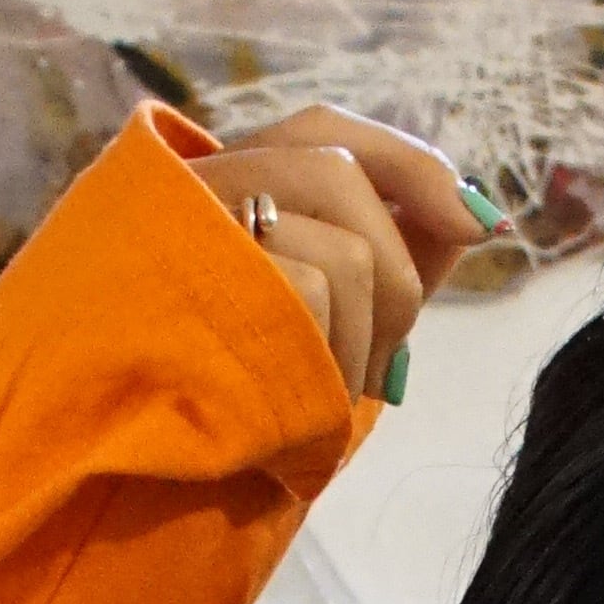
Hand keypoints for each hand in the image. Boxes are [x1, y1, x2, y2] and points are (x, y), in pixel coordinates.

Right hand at [178, 107, 480, 406]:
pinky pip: (314, 299)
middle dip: (395, 283)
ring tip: (331, 396)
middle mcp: (191, 186)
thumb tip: (473, 215)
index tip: (478, 224)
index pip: (322, 130)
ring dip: (364, 343)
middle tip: (386, 366)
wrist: (124, 474)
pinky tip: (304, 404)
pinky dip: (333, 365)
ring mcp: (185, 231)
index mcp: (217, 181)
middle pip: (340, 176)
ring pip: (343, 253)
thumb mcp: (322, 310)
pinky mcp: (194, 289)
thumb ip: (392, 251)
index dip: (410, 166)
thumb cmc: (236, 387)